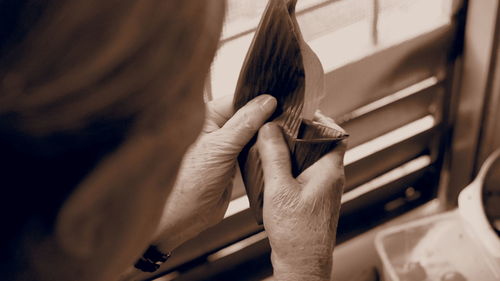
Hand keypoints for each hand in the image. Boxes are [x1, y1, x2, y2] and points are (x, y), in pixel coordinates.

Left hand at [152, 94, 276, 251]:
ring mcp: (228, 145)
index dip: (258, 100)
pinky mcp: (237, 161)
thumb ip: (245, 123)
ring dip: (266, 134)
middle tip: (285, 117)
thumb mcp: (221, 147)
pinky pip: (255, 148)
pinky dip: (265, 148)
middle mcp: (218, 128)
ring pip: (254, 132)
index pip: (239, 99)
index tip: (279, 101)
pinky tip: (275, 148)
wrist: (190, 215)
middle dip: (265, 117)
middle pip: (249, 114)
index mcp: (208, 117)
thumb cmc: (192, 181)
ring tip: (283, 133)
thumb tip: (266, 101)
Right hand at [257, 122, 345, 280]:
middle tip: (275, 126)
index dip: (318, 118)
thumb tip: (269, 127)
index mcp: (329, 170)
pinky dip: (288, 166)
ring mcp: (321, 188)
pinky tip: (270, 169)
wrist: (302, 264)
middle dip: (297, 133)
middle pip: (319, 143)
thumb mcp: (280, 189)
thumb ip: (275, 156)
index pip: (335, 132)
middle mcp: (330, 177)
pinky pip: (301, 173)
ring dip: (290, 150)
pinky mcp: (312, 198)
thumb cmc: (297, 233)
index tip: (297, 111)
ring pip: (308, 159)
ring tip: (269, 144)